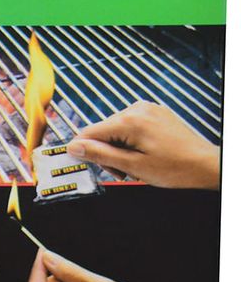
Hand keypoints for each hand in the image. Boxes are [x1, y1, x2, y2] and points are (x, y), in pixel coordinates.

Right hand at [66, 101, 219, 189]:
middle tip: (122, 172)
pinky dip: (131, 141)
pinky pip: (131, 126)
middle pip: (104, 131)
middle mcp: (137, 109)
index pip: (90, 131)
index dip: (85, 150)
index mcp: (130, 120)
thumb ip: (101, 155)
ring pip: (117, 129)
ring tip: (135, 165)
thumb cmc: (176, 168)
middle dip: (108, 153)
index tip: (84, 163)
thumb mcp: (133, 166)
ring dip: (120, 148)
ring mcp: (147, 110)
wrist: (206, 166)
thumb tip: (75, 147)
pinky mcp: (155, 114)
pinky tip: (143, 154)